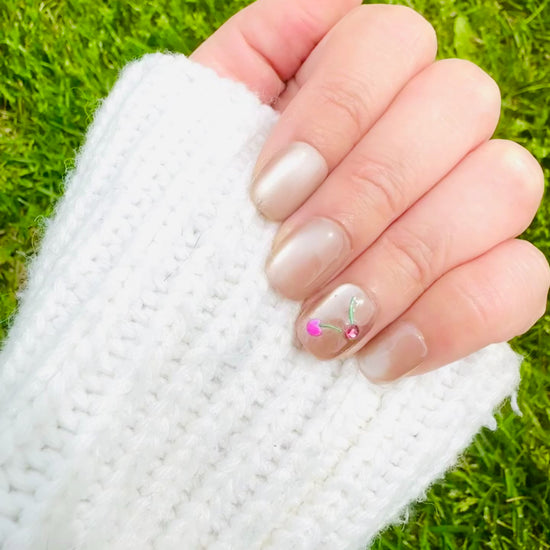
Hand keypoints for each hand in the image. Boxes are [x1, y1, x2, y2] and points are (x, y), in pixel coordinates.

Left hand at [191, 0, 548, 381]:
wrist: (194, 330)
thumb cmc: (183, 235)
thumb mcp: (189, 144)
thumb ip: (246, 63)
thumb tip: (321, 12)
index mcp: (354, 83)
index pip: (388, 40)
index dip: (334, 113)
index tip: (265, 199)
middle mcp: (423, 132)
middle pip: (459, 103)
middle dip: (366, 197)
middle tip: (286, 274)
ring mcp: (464, 208)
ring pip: (504, 186)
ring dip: (403, 264)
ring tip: (321, 330)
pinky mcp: (482, 284)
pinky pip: (521, 284)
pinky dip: (449, 322)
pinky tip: (374, 360)